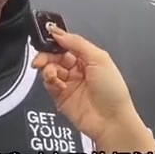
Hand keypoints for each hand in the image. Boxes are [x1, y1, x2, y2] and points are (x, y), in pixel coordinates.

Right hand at [31, 25, 137, 142]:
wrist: (111, 120)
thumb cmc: (112, 90)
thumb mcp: (99, 59)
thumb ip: (77, 43)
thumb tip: (59, 33)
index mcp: (88, 58)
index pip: (68, 44)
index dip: (57, 40)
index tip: (46, 36)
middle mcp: (78, 69)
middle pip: (56, 56)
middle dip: (47, 55)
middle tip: (42, 58)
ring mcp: (69, 83)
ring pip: (50, 69)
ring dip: (48, 68)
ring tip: (51, 73)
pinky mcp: (60, 97)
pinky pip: (49, 84)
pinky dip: (50, 81)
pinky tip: (57, 84)